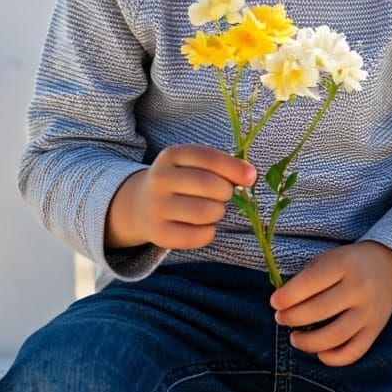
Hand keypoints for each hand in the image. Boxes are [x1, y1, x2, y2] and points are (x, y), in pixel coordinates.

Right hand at [105, 144, 255, 250]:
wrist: (141, 205)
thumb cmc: (181, 181)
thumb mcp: (194, 164)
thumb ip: (221, 166)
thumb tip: (249, 176)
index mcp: (171, 155)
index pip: (208, 157)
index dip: (234, 167)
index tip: (251, 177)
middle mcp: (160, 179)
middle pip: (208, 185)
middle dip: (226, 192)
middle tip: (224, 195)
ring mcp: (156, 207)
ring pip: (203, 212)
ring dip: (218, 212)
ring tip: (213, 209)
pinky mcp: (158, 233)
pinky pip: (196, 236)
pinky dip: (209, 232)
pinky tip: (205, 226)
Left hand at [269, 241, 391, 366]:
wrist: (389, 268)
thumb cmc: (349, 263)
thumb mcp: (329, 258)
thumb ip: (307, 277)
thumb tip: (282, 303)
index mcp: (344, 263)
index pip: (312, 282)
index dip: (289, 295)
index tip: (274, 303)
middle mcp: (359, 288)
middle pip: (320, 310)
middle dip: (293, 317)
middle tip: (281, 318)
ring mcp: (369, 312)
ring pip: (335, 336)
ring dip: (308, 342)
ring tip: (294, 338)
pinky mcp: (376, 330)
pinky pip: (354, 352)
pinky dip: (334, 358)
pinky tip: (319, 353)